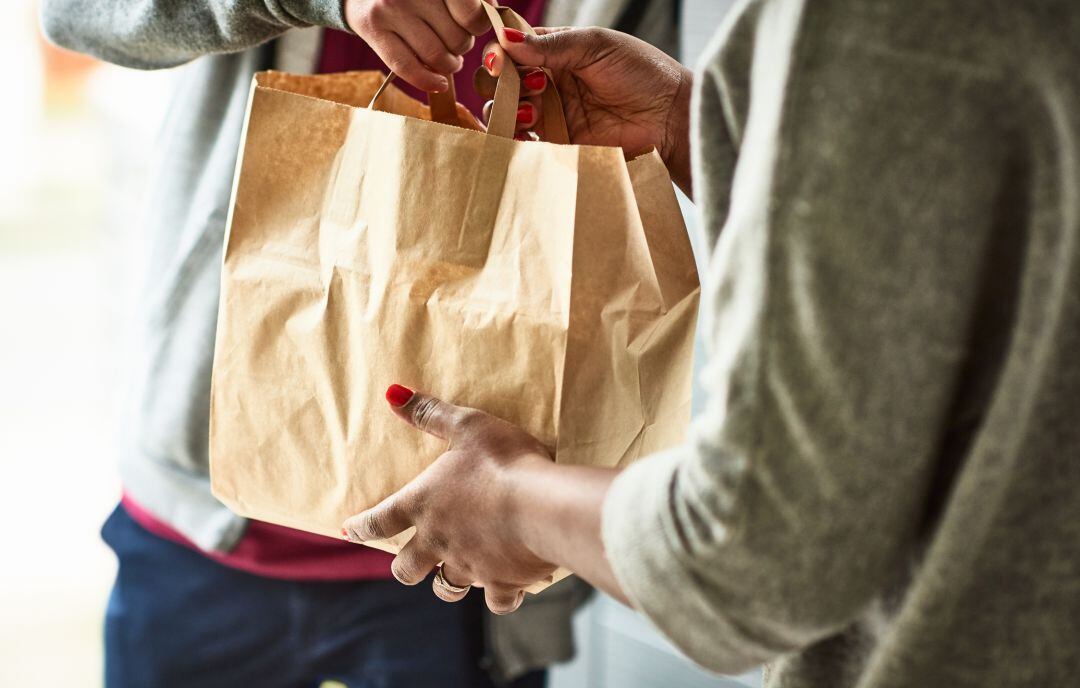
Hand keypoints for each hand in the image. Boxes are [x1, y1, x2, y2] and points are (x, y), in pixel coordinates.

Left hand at [343, 385, 558, 613]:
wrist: (543, 507)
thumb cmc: (502, 461)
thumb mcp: (467, 426)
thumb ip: (430, 413)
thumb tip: (392, 394)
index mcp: (423, 504)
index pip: (379, 520)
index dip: (361, 526)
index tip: (349, 531)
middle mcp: (438, 541)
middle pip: (405, 569)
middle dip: (404, 567)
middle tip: (408, 562)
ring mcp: (469, 565)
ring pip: (446, 587)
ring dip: (446, 582)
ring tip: (454, 575)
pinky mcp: (501, 582)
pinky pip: (496, 600)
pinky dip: (500, 595)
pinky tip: (509, 587)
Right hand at [344, 0, 490, 92]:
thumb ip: (469, 2)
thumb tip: (494, 20)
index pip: (471, 13)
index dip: (479, 25)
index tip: (473, 25)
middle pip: (456, 38)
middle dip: (462, 46)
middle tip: (455, 41)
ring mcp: (390, 8)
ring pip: (436, 56)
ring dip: (449, 65)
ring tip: (448, 58)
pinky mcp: (374, 29)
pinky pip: (407, 67)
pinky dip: (429, 81)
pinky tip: (439, 83)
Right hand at [477, 26, 693, 193]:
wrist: (669, 119)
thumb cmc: (642, 73)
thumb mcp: (596, 46)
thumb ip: (550, 45)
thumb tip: (506, 40)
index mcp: (556, 51)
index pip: (512, 47)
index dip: (499, 51)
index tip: (502, 57)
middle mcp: (548, 81)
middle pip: (500, 81)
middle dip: (499, 82)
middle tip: (523, 83)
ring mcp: (551, 114)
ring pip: (504, 111)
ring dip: (507, 109)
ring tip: (534, 110)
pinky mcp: (558, 143)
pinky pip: (523, 142)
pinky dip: (514, 137)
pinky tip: (530, 131)